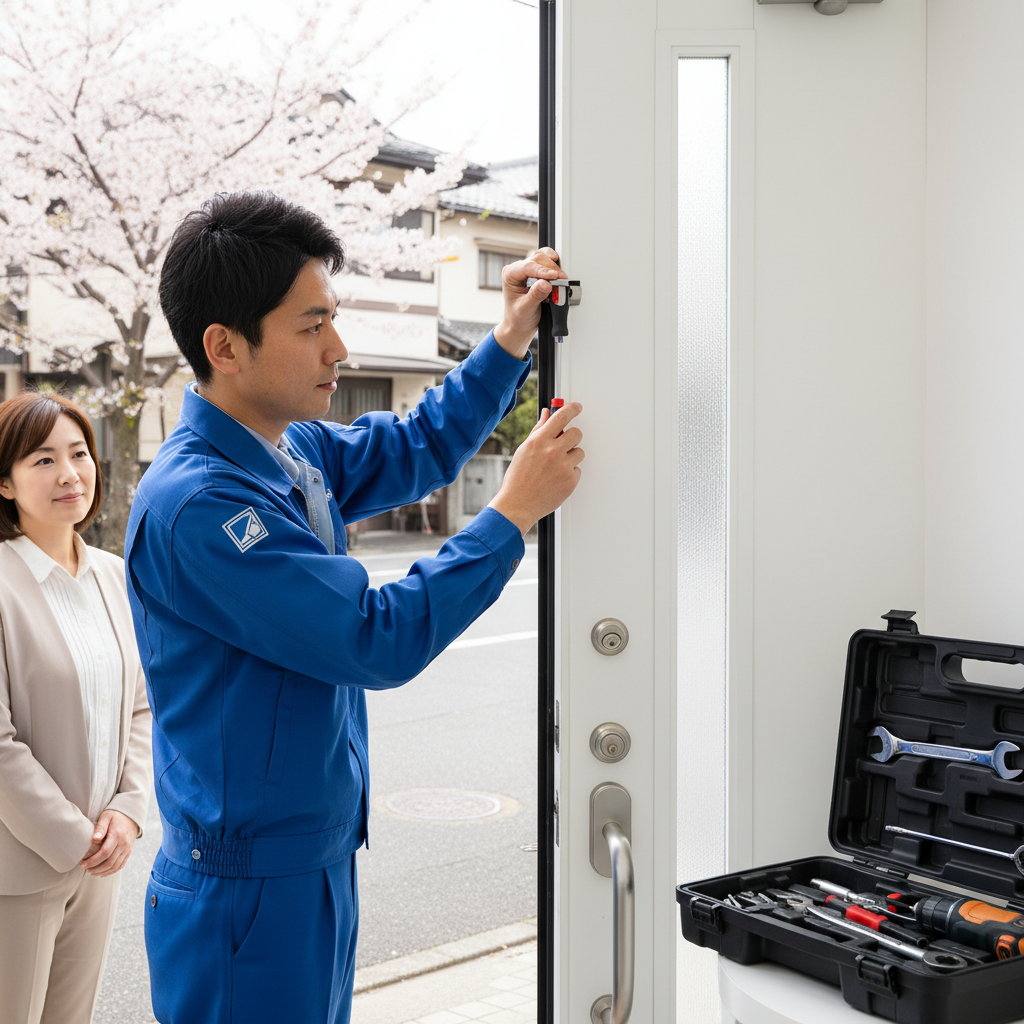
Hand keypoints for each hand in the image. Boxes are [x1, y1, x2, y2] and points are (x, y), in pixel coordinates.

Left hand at [79, 809, 138, 876]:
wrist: (130, 816)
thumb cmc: (115, 816)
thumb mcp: (106, 817)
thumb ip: (100, 827)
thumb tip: (94, 839)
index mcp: (117, 835)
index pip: (105, 853)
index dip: (93, 861)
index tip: (83, 864)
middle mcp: (124, 844)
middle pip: (109, 862)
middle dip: (95, 868)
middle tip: (85, 869)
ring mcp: (127, 849)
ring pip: (115, 866)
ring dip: (102, 872)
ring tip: (91, 872)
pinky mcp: (128, 852)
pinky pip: (121, 865)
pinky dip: (111, 872)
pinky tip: (102, 873)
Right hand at [489, 402, 583, 533]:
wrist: (518, 504)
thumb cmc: (518, 478)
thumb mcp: (524, 450)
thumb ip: (539, 430)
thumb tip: (547, 414)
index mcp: (539, 441)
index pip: (562, 416)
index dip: (573, 408)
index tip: (577, 407)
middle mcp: (553, 451)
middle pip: (577, 433)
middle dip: (572, 437)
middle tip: (564, 444)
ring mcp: (563, 467)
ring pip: (579, 452)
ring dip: (571, 456)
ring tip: (555, 467)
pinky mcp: (571, 481)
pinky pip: (578, 469)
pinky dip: (569, 473)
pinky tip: (556, 479)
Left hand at [492, 247, 567, 359]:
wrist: (520, 324)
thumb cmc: (518, 317)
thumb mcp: (526, 309)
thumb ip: (535, 296)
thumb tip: (545, 283)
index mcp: (510, 275)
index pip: (528, 267)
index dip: (543, 270)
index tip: (555, 276)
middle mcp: (518, 269)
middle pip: (537, 259)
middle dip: (551, 269)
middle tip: (562, 281)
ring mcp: (527, 269)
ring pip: (543, 257)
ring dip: (554, 267)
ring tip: (561, 280)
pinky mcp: (536, 271)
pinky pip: (547, 262)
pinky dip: (554, 267)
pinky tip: (558, 276)